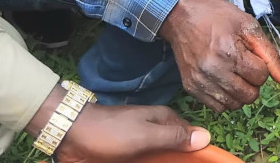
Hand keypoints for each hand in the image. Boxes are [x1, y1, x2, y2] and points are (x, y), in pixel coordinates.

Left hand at [52, 99, 211, 162]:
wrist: (72, 135)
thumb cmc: (111, 132)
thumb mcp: (146, 135)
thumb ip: (174, 137)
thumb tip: (207, 137)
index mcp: (164, 121)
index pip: (191, 137)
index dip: (201, 151)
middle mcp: (155, 132)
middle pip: (176, 151)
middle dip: (182, 161)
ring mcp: (141, 145)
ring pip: (161, 159)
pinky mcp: (127, 157)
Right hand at [160, 0, 279, 113]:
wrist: (182, 16)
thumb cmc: (217, 16)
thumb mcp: (248, 25)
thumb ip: (269, 53)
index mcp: (230, 52)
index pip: (261, 76)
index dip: (262, 66)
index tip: (253, 56)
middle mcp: (213, 70)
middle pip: (249, 96)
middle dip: (254, 83)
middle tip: (246, 67)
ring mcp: (200, 81)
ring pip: (234, 105)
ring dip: (240, 92)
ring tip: (235, 74)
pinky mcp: (191, 88)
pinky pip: (217, 107)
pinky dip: (225, 98)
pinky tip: (224, 81)